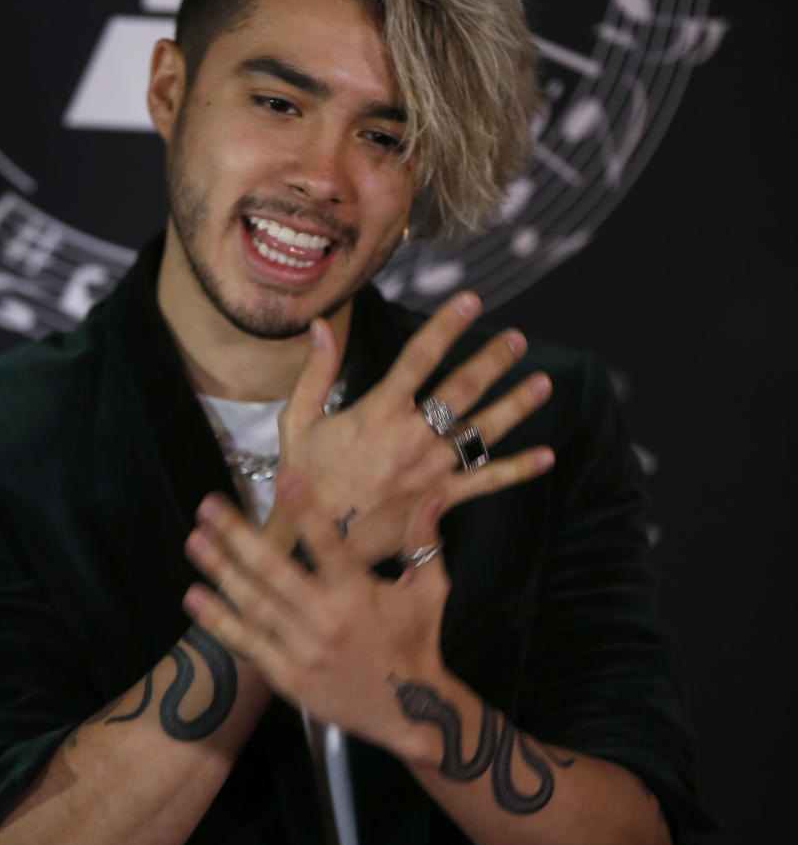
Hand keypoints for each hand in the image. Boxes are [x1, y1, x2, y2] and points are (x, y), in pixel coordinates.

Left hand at [182, 474, 448, 753]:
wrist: (410, 712)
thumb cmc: (417, 642)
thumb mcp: (429, 590)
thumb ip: (424, 541)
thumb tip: (434, 494)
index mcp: (359, 593)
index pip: (327, 544)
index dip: (305, 511)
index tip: (284, 479)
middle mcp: (327, 619)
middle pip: (274, 571)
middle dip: (237, 536)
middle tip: (209, 506)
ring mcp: (304, 650)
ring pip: (254, 604)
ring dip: (220, 570)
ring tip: (194, 541)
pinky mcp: (288, 677)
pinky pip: (248, 643)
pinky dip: (219, 620)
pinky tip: (193, 596)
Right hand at [275, 292, 554, 564]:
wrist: (314, 545)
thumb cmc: (304, 481)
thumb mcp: (297, 422)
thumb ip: (315, 372)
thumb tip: (319, 326)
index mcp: (377, 413)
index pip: (418, 358)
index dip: (446, 326)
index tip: (470, 300)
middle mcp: (410, 439)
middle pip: (461, 391)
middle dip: (492, 361)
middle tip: (517, 338)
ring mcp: (430, 471)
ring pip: (481, 433)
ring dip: (515, 406)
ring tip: (543, 383)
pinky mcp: (440, 501)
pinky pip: (485, 482)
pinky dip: (518, 469)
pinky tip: (547, 456)